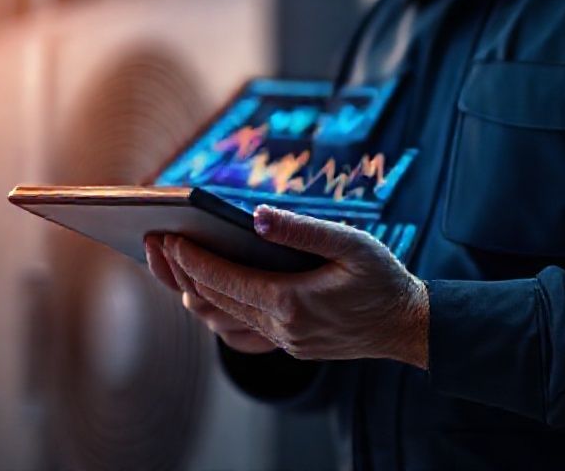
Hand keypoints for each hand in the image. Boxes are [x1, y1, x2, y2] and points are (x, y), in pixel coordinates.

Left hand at [160, 205, 428, 367]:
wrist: (409, 325)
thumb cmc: (384, 279)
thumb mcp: (352, 244)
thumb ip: (303, 229)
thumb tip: (257, 216)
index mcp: (292, 301)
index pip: (224, 279)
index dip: (190, 257)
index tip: (166, 236)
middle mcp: (281, 328)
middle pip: (213, 300)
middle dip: (180, 271)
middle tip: (155, 243)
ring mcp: (284, 342)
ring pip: (221, 321)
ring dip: (192, 294)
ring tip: (171, 266)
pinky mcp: (290, 347)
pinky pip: (239, 335)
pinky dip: (217, 314)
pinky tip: (206, 297)